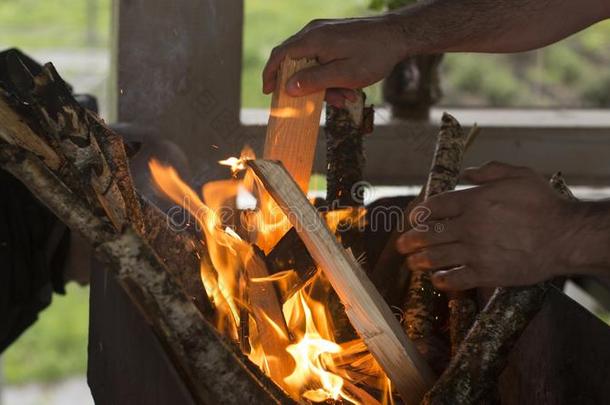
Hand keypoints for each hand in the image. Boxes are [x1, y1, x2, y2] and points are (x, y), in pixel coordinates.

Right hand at [262, 15, 407, 106]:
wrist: (398, 35)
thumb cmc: (373, 56)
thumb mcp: (344, 75)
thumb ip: (314, 81)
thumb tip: (288, 87)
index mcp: (313, 40)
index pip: (280, 56)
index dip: (271, 75)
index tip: (269, 92)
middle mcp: (314, 32)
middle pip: (295, 61)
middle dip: (307, 86)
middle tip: (326, 102)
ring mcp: (324, 32)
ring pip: (311, 62)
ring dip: (324, 84)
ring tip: (347, 97)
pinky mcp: (333, 35)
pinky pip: (323, 58)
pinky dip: (330, 74)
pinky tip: (348, 87)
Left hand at [396, 162, 580, 290]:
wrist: (566, 237)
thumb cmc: (544, 204)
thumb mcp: (518, 175)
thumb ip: (489, 170)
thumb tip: (465, 172)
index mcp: (473, 201)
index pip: (433, 207)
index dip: (418, 213)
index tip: (413, 219)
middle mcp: (469, 226)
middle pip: (428, 234)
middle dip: (410, 240)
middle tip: (402, 244)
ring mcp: (476, 251)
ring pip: (436, 257)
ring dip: (419, 261)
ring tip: (412, 263)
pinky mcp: (486, 273)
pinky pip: (456, 279)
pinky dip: (442, 280)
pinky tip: (436, 280)